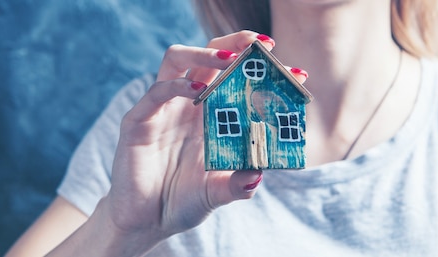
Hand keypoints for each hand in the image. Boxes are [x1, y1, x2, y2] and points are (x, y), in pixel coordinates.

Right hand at [102, 31, 278, 243]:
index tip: (298, 74)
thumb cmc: (183, 202)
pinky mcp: (139, 121)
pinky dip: (176, 87)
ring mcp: (163, 109)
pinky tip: (197, 93)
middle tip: (263, 45)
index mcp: (211, 115)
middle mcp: (189, 105)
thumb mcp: (218, 193)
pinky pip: (156, 92)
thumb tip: (259, 175)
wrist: (147, 223)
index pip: (238, 79)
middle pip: (210, 56)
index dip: (265, 72)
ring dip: (205, 54)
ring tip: (230, 60)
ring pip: (178, 60)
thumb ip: (238, 185)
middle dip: (236, 44)